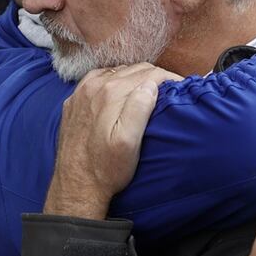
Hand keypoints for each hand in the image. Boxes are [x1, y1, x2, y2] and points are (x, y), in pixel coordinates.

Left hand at [43, 63, 181, 219]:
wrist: (76, 186)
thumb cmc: (107, 168)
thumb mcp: (129, 143)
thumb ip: (139, 108)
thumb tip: (151, 85)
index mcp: (111, 93)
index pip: (149, 74)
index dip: (169, 78)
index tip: (182, 87)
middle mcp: (94, 87)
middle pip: (134, 69)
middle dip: (155, 76)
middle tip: (170, 89)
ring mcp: (81, 93)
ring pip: (117, 72)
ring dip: (136, 77)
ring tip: (151, 91)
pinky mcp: (74, 102)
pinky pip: (98, 79)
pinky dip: (115, 80)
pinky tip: (122, 93)